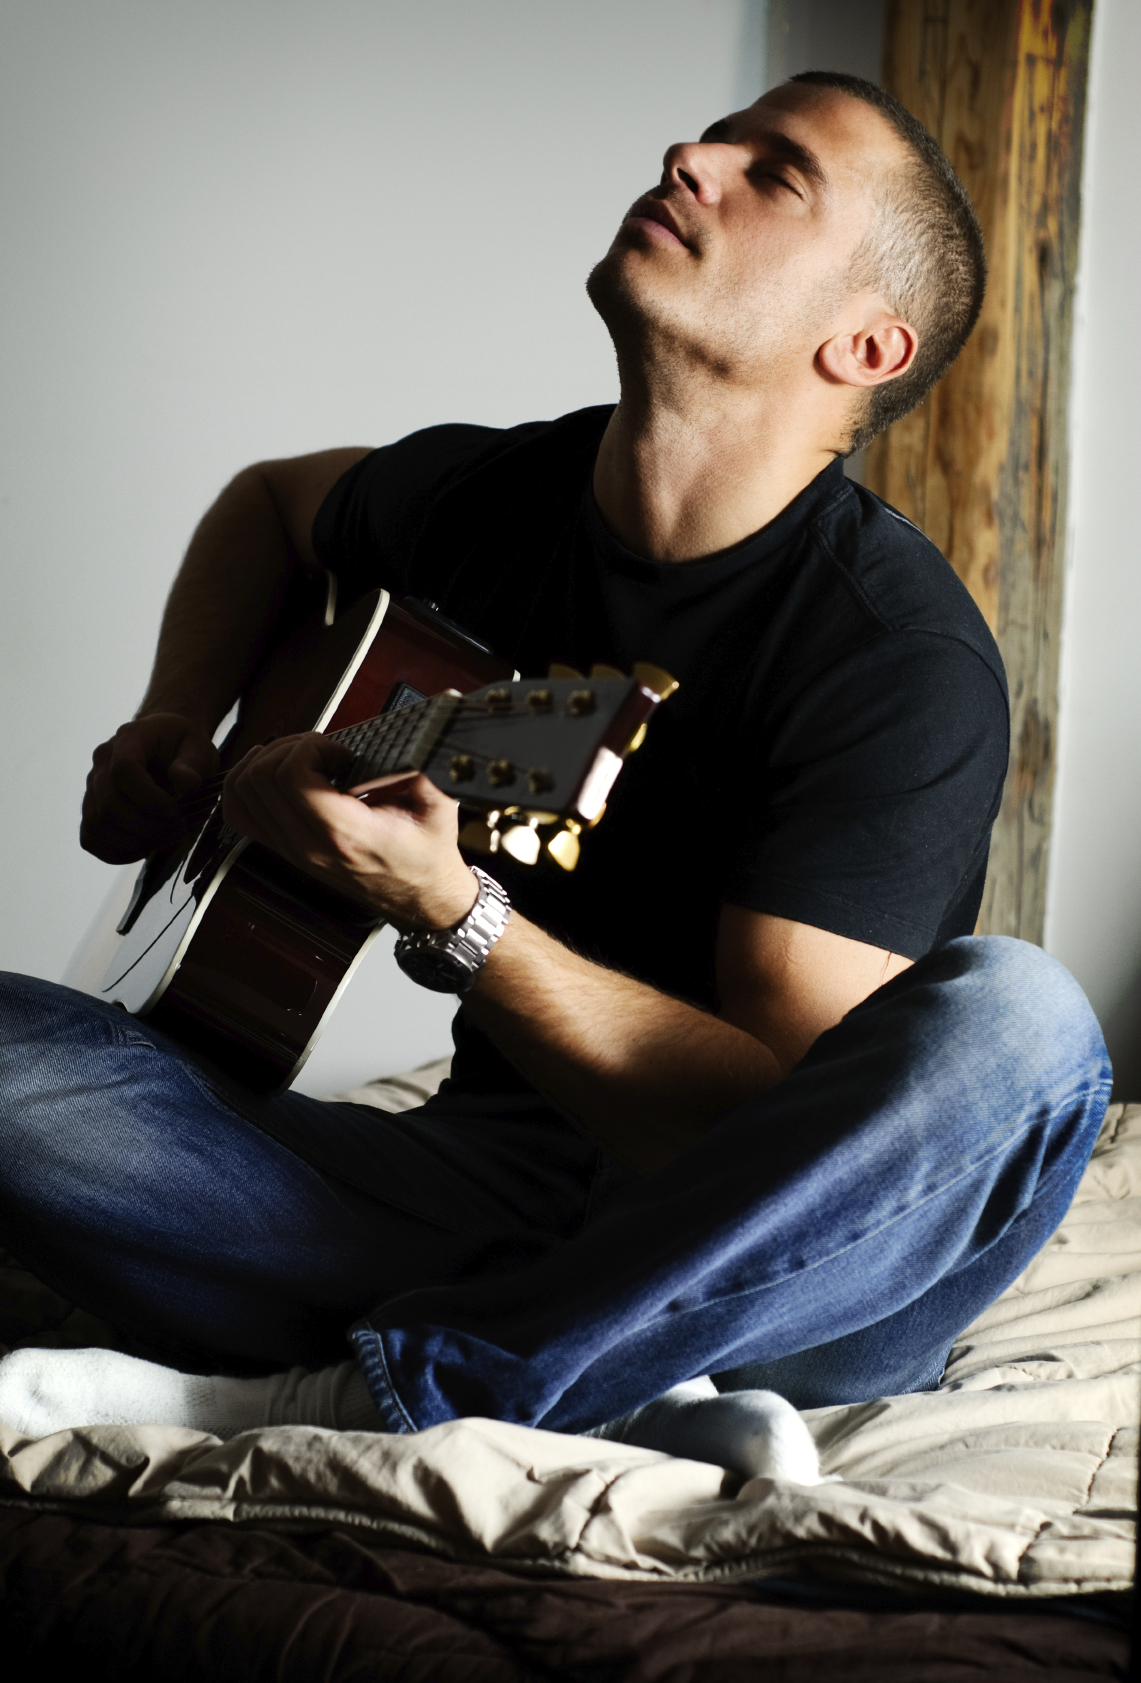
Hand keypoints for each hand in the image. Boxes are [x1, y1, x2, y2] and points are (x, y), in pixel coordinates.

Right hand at [80, 713, 220, 862]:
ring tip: (164, 839)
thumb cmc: (183, 745)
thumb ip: (194, 763)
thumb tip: (185, 782)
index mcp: (129, 739)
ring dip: (133, 842)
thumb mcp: (199, 746)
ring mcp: (92, 787)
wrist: (166, 743)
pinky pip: (90, 839)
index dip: (150, 799)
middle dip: (146, 827)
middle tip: (176, 829)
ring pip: (96, 825)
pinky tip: (144, 848)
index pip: (123, 771)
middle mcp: (101, 762)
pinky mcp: (91, 809)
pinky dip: (117, 852)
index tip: (176, 811)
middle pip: (109, 804)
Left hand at [222, 733, 478, 929]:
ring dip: (266, 760)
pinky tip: (272, 770)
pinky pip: (238, 812)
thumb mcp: (438, 806)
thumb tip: (400, 738)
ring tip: (300, 757)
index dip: (311, 747)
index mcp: (346, 833)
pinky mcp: (285, 850)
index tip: (339, 752)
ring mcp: (292, 850)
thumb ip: (419, 767)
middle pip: (261, 777)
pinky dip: (245, 784)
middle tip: (321, 750)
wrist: (420, 898)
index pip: (292, 777)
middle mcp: (310, 844)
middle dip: (289, 747)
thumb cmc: (427, 856)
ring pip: (242, 791)